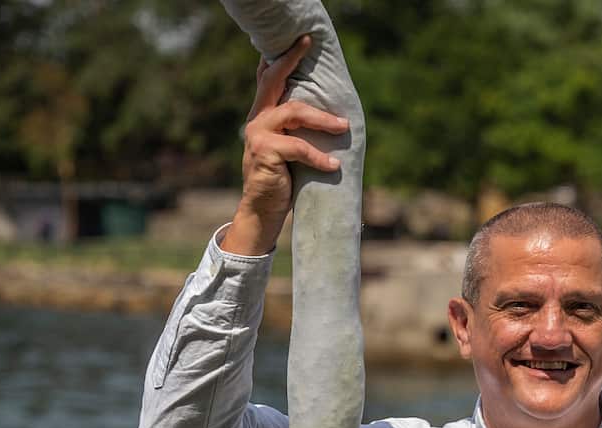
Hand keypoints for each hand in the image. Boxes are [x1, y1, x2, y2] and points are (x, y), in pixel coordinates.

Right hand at [221, 35, 349, 255]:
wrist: (263, 212)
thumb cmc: (283, 182)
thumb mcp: (290, 151)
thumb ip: (298, 132)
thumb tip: (333, 118)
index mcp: (263, 116)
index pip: (269, 80)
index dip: (282, 59)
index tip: (299, 41)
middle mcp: (257, 120)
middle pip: (274, 82)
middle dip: (291, 60)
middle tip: (307, 44)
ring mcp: (258, 134)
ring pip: (294, 112)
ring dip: (323, 119)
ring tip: (344, 126)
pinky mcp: (264, 152)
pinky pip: (299, 147)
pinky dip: (319, 156)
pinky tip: (333, 164)